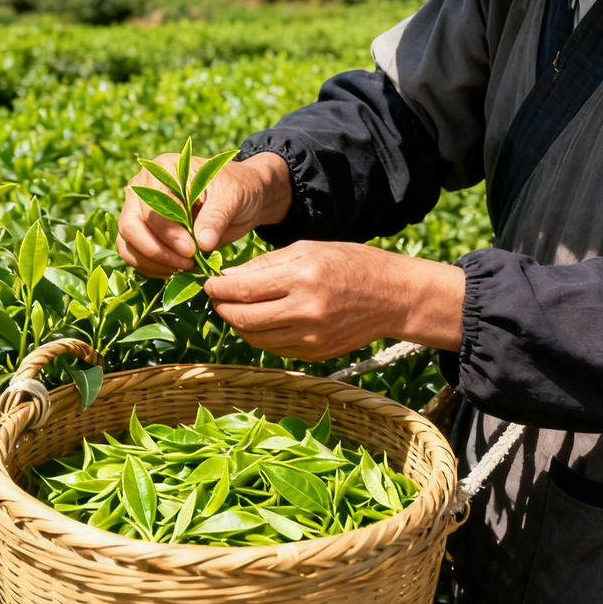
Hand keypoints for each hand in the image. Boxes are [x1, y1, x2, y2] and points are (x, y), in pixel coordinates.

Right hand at [117, 151, 291, 278]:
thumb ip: (216, 217)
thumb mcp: (233, 197)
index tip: (192, 250)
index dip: (168, 232)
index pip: (152, 206)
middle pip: (130, 225)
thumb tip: (202, 244)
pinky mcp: (144, 231)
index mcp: (164, 170)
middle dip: (157, 250)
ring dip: (153, 262)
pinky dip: (151, 267)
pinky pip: (133, 253)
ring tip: (185, 267)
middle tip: (187, 263)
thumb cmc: (237, 190)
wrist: (242, 199)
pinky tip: (175, 271)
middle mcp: (144, 188)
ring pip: (127, 242)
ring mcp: (139, 210)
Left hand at [204, 241, 465, 360]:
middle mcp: (305, 311)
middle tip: (218, 298)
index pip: (242, 290)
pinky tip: (264, 320)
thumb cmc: (350, 263)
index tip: (209, 283)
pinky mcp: (314, 354)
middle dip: (222, 308)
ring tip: (239, 308)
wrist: (393, 297)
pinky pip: (273, 348)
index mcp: (302, 278)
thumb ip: (265, 265)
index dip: (217, 289)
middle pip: (241, 319)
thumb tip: (228, 278)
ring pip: (254, 337)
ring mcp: (310, 337)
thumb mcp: (308, 249)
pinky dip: (261, 335)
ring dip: (239, 323)